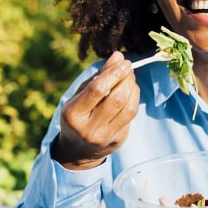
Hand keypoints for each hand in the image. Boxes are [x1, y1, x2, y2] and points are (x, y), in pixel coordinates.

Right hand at [51, 51, 139, 169]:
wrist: (78, 151)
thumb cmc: (78, 116)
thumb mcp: (79, 96)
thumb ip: (97, 77)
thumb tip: (118, 56)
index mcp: (73, 114)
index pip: (97, 90)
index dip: (113, 73)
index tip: (123, 61)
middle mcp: (89, 128)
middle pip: (116, 99)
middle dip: (126, 78)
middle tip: (128, 67)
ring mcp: (105, 136)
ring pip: (128, 108)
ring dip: (133, 88)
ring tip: (130, 78)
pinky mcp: (118, 140)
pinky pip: (131, 116)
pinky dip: (134, 99)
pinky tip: (131, 91)